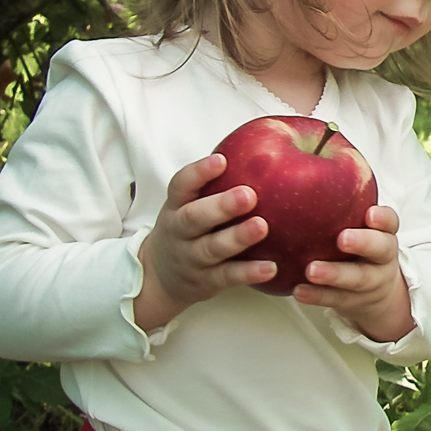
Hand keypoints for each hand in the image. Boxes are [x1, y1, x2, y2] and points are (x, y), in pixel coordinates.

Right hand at [134, 153, 276, 330]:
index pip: (181, 185)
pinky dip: (248, 273)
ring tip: (261, 226)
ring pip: (211, 249)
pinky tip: (271, 267)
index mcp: (177, 206)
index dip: (199, 172)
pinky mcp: (205, 282)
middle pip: (194, 218)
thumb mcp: (190, 204)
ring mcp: (191, 258)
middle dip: (221, 206)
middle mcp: (180, 232)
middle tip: (249, 195)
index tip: (221, 160)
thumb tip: (263, 148)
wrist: (159, 278)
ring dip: (237, 238)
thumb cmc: (189, 229)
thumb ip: (216, 183)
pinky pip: (227, 277)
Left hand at [292, 205, 413, 342]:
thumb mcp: (357, 223)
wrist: (376, 293)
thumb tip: (309, 148)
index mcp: (384, 233)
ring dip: (335, 274)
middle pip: (381, 249)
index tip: (370, 213)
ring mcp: (369, 282)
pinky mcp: (352, 302)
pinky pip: (335, 300)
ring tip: (311, 270)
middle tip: (342, 239)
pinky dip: (317, 296)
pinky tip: (298, 291)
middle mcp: (381, 257)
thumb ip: (338, 198)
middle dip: (363, 243)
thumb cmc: (356, 244)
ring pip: (357, 279)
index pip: (390, 222)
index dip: (383, 218)